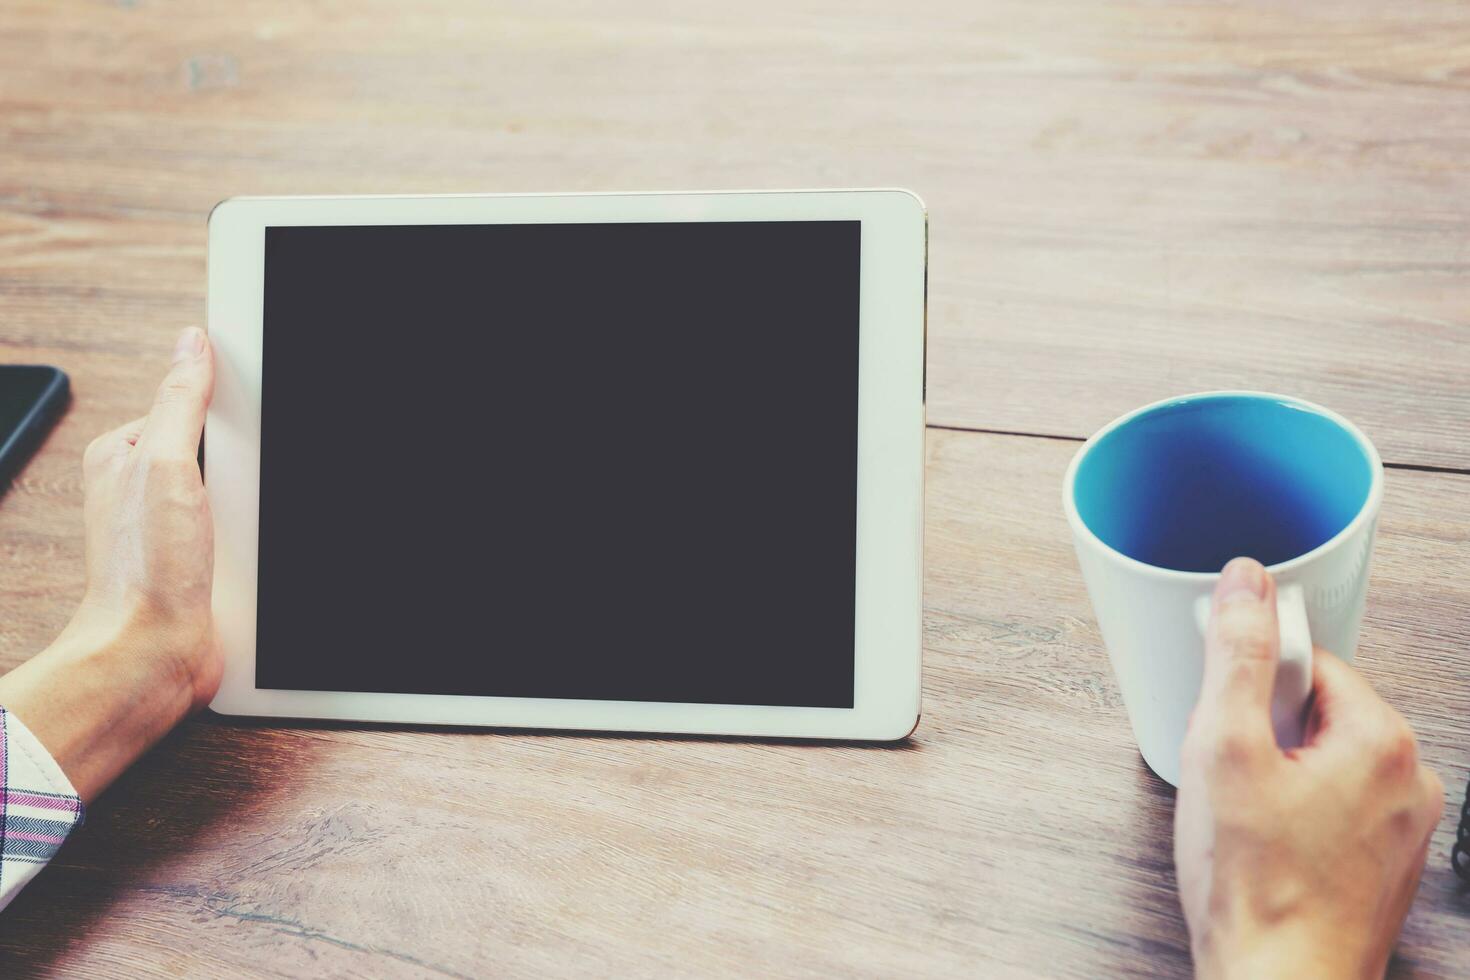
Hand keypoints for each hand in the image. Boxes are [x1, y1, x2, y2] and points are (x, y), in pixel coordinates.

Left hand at [0, 328, 217, 801]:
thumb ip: (180, 401)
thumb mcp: (164, 464)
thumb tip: (192, 344)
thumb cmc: (142, 572)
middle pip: (225, 451)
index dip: (228, 411)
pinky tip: (250, 555)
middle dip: (247, 467)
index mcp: (126, 454)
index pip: (192, 406)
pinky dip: (258, 544)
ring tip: (239, 535)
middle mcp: (149, 490)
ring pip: (242, 496)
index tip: (248, 425)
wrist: (153, 655)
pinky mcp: (206, 563)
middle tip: (241, 494)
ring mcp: (179, 528)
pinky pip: (249, 536)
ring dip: (255, 512)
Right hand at [1175, 558, 1443, 978]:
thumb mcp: (1224, 748)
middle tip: (1227, 771)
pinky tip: (1260, 841)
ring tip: (1241, 812)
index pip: (1310, 660)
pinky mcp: (1382, 862)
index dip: (1251, 681)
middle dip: (1260, 728)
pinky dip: (1291, 809)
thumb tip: (1245, 585)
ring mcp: (1401, 826)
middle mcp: (1409, 780)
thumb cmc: (1258, 888)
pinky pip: (1331, 803)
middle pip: (1316, 708)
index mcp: (1382, 740)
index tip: (1224, 711)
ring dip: (1273, 770)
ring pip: (1321, 758)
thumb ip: (1236, 656)